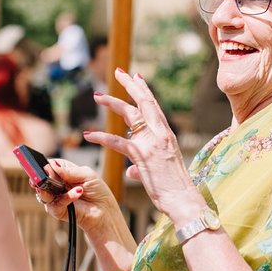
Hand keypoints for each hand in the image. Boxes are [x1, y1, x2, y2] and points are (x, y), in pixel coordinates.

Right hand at [32, 158, 119, 236]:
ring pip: (43, 192)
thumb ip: (70, 171)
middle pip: (42, 178)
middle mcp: (56, 185)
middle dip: (42, 176)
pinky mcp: (57, 211)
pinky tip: (77, 192)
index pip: (49, 165)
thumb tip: (53, 164)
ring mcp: (55, 198)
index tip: (44, 165)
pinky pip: (56, 204)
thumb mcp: (87, 175)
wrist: (104, 211)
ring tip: (61, 186)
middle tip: (46, 174)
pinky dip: (66, 198)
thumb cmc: (98, 191)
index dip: (45, 165)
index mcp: (63, 173)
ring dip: (49, 188)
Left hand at [82, 69, 204, 222]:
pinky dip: (101, 137)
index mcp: (166, 134)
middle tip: (119, 72)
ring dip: (112, 103)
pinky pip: (117, 142)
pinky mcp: (141, 154)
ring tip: (98, 96)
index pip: (154, 107)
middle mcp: (160, 134)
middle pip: (144, 102)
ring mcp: (151, 142)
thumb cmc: (174, 188)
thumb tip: (130, 170)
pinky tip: (88, 135)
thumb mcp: (160, 170)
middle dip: (130, 85)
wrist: (183, 199)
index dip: (144, 90)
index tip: (136, 76)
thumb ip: (141, 166)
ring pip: (130, 115)